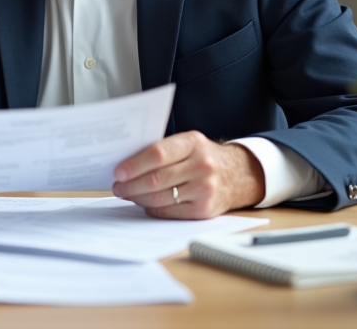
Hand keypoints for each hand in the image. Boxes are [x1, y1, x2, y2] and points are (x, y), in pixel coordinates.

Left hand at [111, 131, 264, 218]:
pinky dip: (152, 208)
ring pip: (160, 198)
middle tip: (118, 186)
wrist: (238, 175)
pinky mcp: (204, 210)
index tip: (119, 172)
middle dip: (131, 185)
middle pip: (156, 179)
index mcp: (193, 143)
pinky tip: (145, 203)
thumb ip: (163, 149)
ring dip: (138, 198)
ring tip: (127, 194)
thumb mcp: (189, 143)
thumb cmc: (204, 157)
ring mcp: (204, 189)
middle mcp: (201, 166)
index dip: (135, 164)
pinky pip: (169, 212)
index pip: (158, 154)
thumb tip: (127, 164)